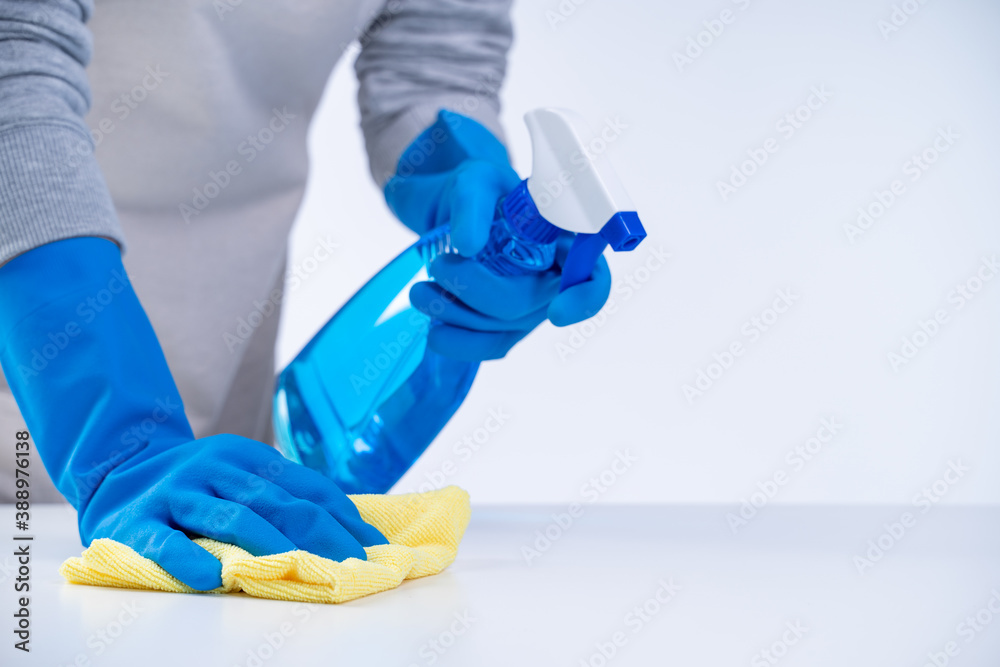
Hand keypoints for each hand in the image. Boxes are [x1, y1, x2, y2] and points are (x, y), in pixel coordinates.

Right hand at [82, 434, 387, 590]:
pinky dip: (189, 559)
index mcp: (247, 456)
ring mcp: (176, 492)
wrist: (115, 469)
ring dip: (270, 546)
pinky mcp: (137, 520)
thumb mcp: (238, 475)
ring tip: (302, 569)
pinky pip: (165, 541)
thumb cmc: (196, 485)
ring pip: (230, 517)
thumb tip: (349, 528)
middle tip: (353, 565)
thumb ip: (281, 494)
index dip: (343, 517)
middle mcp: (214, 467)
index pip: (306, 486)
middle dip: (322, 536)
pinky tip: (212, 578)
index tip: (372, 546)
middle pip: (277, 503)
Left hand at [385, 110, 612, 359]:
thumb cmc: (477, 192)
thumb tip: (467, 246)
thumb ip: (473, 205)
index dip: (585, 299)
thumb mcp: (473, 181)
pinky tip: (434, 332)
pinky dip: (459, 344)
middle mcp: (553, 279)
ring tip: (420, 291)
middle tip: (439, 264)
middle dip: (479, 291)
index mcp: (564, 241)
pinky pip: (488, 347)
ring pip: (503, 329)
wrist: (450, 211)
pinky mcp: (502, 326)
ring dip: (457, 314)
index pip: (594, 277)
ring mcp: (529, 307)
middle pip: (530, 305)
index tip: (556, 312)